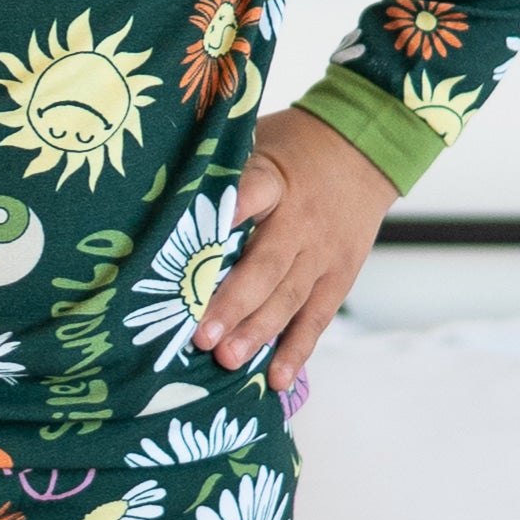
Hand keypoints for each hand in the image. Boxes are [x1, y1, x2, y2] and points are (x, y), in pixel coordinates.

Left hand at [196, 105, 391, 398]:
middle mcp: (299, 219)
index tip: (196, 240)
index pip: (250, 193)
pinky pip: (317, 317)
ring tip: (228, 360)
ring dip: (258, 331)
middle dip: (232, 302)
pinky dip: (297, 350)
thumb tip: (155, 193)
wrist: (365, 148)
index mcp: (273, 177)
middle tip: (201, 336)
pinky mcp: (340, 276)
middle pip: (266, 264)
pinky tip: (277, 380)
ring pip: (289, 297)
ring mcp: (323, 252)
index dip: (228, 216)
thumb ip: (220, 168)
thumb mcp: (256, 139)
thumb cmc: (292, 149)